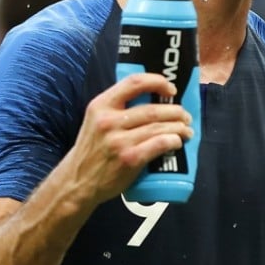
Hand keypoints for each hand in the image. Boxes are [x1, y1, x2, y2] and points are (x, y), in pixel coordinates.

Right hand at [65, 73, 193, 203]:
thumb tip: (154, 99)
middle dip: (176, 112)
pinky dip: (173, 141)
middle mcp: (108, 121)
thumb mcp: (96, 121)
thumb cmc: (92, 150)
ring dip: (179, 128)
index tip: (171, 88)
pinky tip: (178, 142)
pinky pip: (159, 144)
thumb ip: (118, 108)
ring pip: (159, 127)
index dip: (157, 81)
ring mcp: (119, 141)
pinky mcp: (129, 159)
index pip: (134, 83)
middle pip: (153, 109)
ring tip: (186, 130)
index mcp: (101, 105)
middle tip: (185, 116)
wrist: (77, 182)